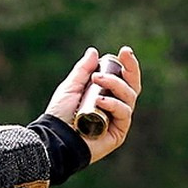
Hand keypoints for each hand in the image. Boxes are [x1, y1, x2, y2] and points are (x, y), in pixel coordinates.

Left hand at [43, 44, 141, 162]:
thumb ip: (82, 70)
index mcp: (107, 95)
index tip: (125, 51)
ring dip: (115, 84)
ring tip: (96, 80)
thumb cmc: (60, 115)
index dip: (128, 65)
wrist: (55, 136)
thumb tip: (94, 52)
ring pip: (129, 97)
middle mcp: (115, 107)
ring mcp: (118, 120)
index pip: (124, 79)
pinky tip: (100, 100)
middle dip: (131, 69)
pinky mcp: (118, 133)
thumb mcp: (70, 87)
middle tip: (124, 56)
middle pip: (132, 86)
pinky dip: (114, 104)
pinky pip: (124, 114)